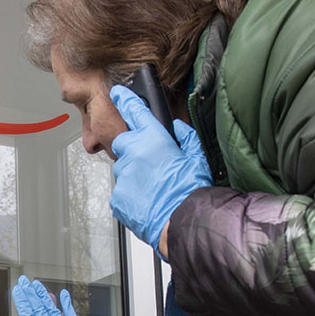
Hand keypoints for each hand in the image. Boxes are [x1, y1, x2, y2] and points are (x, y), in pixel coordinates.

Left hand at [109, 85, 210, 257]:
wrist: (182, 222)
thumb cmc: (191, 191)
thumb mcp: (196, 156)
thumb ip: (184, 136)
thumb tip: (176, 127)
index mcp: (153, 139)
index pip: (134, 111)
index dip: (125, 100)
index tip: (118, 94)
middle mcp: (133, 153)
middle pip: (124, 141)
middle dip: (134, 147)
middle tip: (151, 164)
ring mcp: (123, 175)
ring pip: (124, 169)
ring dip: (136, 174)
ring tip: (154, 189)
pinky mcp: (117, 196)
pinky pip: (123, 190)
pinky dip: (132, 194)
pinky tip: (148, 200)